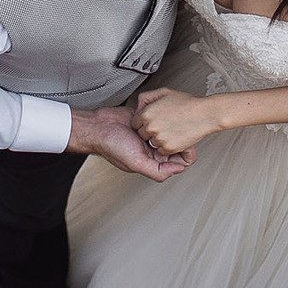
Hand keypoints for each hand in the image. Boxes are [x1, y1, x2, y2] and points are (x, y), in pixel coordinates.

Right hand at [68, 104, 189, 181]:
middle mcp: (152, 150)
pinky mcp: (146, 122)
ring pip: (170, 132)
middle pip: (176, 146)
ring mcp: (150, 135)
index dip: (186, 154)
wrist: (98, 127)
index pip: (177, 161)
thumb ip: (157, 171)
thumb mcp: (136, 163)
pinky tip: (163, 116)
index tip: (189, 146)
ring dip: (173, 127)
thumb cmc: (111, 146)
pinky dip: (163, 118)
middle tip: (184, 132)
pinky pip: (160, 120)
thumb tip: (179, 170)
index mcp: (152, 162)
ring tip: (175, 123)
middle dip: (182, 140)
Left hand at [132, 88, 224, 156]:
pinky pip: (161, 151)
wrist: (204, 114)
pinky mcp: (169, 148)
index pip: (135, 123)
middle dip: (150, 131)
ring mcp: (159, 138)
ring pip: (151, 143)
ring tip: (170, 130)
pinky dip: (167, 146)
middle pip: (141, 134)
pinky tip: (174, 136)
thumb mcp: (164, 92)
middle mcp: (151, 126)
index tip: (152, 121)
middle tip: (163, 125)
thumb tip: (139, 105)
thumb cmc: (187, 103)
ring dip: (158, 139)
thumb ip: (147, 97)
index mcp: (147, 113)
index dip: (143, 122)